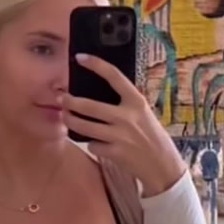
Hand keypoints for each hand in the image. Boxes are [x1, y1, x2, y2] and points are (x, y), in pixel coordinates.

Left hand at [63, 56, 186, 196]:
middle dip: (70, 101)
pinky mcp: (115, 153)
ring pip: (84, 127)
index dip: (96, 65)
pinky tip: (94, 142)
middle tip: (60, 98)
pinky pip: (92, 145)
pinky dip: (90, 143)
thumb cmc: (153, 135)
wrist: (163, 165)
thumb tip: (99, 92)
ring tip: (65, 117)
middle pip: (89, 106)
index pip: (114, 76)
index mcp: (136, 102)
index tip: (80, 58)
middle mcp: (127, 117)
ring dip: (70, 121)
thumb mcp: (144, 113)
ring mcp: (120, 136)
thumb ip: (126, 104)